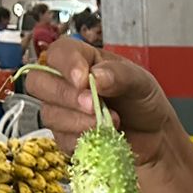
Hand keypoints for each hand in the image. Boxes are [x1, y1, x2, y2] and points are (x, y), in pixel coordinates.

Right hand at [25, 37, 179, 165]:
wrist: (153, 135)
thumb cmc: (142, 101)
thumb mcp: (140, 81)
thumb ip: (119, 75)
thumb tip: (95, 77)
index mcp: (82, 59)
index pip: (58, 53)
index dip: (66, 65)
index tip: (83, 79)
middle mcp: (65, 82)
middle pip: (38, 83)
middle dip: (65, 96)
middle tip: (93, 105)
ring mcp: (62, 110)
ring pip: (49, 114)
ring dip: (78, 121)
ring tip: (110, 123)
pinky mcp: (65, 137)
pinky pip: (61, 140)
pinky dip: (82, 139)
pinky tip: (102, 137)